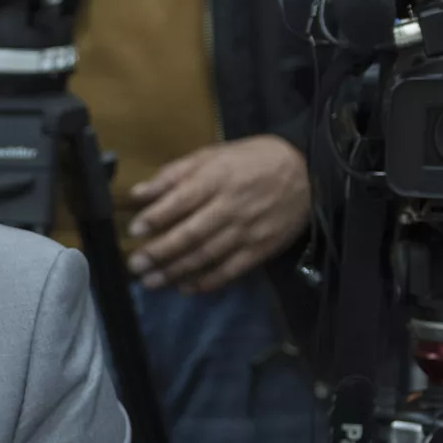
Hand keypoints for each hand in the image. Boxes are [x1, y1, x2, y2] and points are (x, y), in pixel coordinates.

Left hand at [126, 135, 309, 294]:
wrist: (309, 173)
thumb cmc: (251, 161)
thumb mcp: (213, 155)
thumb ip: (174, 174)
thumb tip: (138, 193)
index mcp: (217, 179)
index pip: (180, 201)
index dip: (155, 218)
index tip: (134, 231)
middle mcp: (231, 207)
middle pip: (190, 234)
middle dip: (159, 252)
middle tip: (135, 265)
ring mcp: (247, 231)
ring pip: (206, 256)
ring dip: (175, 271)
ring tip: (150, 281)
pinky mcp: (261, 249)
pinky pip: (230, 270)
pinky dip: (207, 282)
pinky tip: (186, 288)